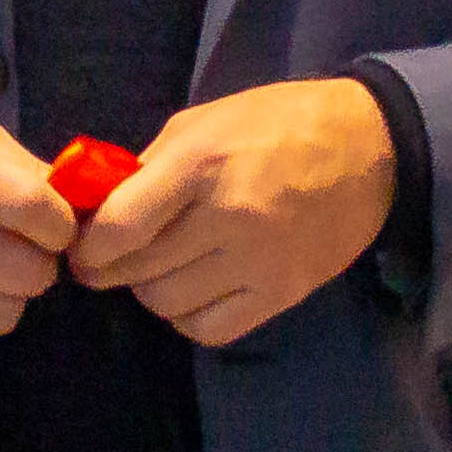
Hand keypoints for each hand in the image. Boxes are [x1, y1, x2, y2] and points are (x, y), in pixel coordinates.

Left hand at [72, 77, 395, 347]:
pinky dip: (187, 317)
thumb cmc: (277, 123)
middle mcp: (228, 217)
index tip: (80, 249)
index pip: (120, 228)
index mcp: (201, 163)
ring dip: (149, 292)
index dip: (88, 248)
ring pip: (169, 304)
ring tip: (155, 270)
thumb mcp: (204, 122)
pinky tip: (191, 291)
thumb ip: (150, 168)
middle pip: (139, 271)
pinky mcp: (283, 293)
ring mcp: (259, 261)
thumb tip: (98, 210)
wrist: (370, 148)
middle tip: (109, 261)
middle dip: (110, 270)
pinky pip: (210, 329)